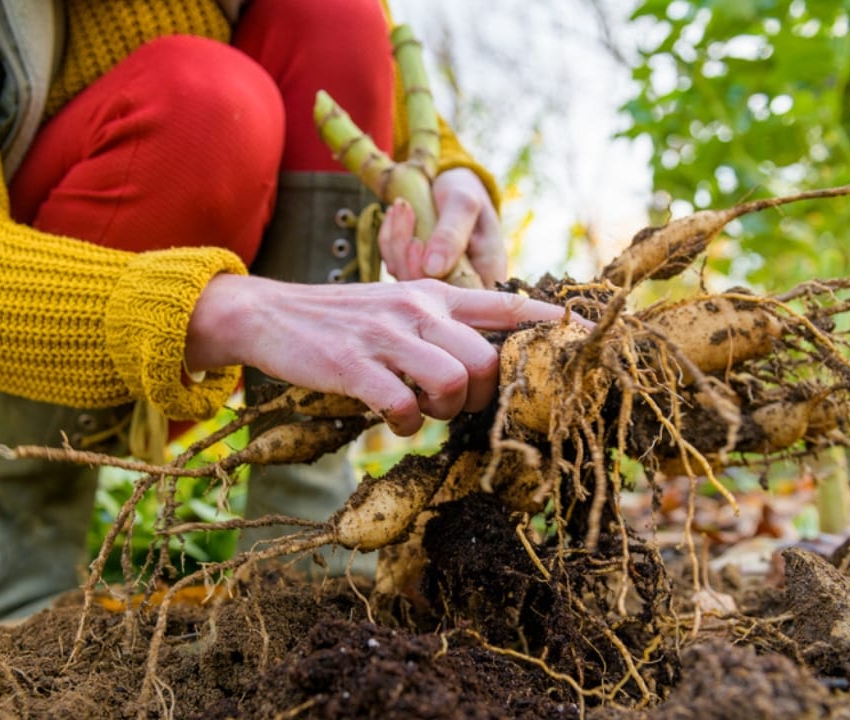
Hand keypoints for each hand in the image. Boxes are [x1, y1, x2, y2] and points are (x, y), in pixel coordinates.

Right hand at [185, 276, 569, 434]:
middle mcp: (416, 310)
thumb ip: (439, 322)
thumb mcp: (394, 305)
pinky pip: (403, 406)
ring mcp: (385, 336)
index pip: (503, 305)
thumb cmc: (340, 320)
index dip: (546, 322)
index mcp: (431, 295)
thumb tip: (485, 357)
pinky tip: (393, 420)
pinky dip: (405, 424)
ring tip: (423, 411)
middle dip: (482, 396)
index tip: (580, 334)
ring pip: (454, 382)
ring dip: (446, 411)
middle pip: (487, 360)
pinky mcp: (353, 364)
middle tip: (456, 404)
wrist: (269, 314)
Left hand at [377, 168, 506, 287]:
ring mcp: (435, 283)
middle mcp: (461, 287)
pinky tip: (394, 215)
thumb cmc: (464, 192)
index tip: (417, 242)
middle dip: (405, 252)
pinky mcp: (415, 274)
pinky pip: (393, 266)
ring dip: (396, 240)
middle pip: (425, 293)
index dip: (430, 279)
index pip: (458, 300)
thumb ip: (452, 235)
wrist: (449, 183)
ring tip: (401, 206)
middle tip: (404, 210)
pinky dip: (389, 239)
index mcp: (486, 277)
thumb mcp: (463, 205)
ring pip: (405, 279)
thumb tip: (433, 268)